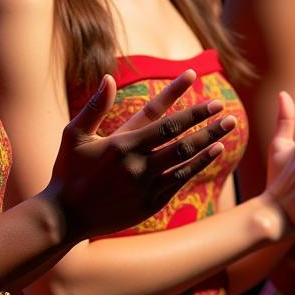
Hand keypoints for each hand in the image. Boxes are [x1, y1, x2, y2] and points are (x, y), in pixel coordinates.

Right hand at [43, 74, 234, 239]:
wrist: (66, 218)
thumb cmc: (68, 171)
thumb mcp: (74, 135)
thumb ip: (94, 106)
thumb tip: (108, 77)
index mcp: (121, 143)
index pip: (158, 114)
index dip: (178, 95)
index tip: (194, 76)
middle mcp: (136, 163)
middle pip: (179, 139)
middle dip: (204, 122)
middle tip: (224, 110)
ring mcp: (146, 185)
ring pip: (185, 160)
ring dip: (209, 142)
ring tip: (228, 129)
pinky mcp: (151, 203)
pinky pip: (180, 180)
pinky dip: (199, 166)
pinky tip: (213, 153)